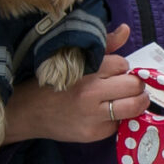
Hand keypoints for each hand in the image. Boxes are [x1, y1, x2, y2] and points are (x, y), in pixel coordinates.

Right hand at [5, 25, 148, 143]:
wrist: (28, 111)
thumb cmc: (52, 82)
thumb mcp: (74, 58)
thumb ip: (104, 44)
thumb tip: (125, 30)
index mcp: (86, 70)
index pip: (122, 65)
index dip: (121, 68)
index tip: (114, 72)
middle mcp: (90, 93)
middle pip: (134, 86)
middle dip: (134, 85)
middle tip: (126, 87)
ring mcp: (92, 116)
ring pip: (134, 107)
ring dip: (135, 102)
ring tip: (127, 100)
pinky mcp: (93, 133)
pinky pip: (117, 124)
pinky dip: (116, 119)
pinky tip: (104, 114)